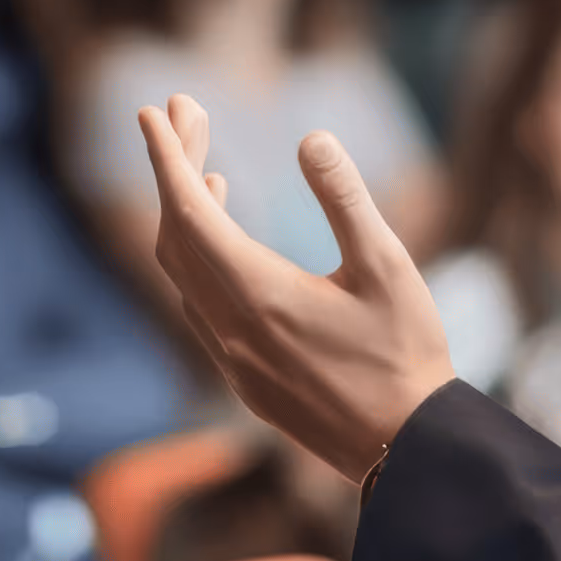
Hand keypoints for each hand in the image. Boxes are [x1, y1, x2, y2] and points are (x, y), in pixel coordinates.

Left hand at [139, 94, 455, 483]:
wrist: (407, 449)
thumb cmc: (406, 354)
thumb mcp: (387, 266)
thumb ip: (345, 198)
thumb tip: (312, 136)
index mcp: (260, 296)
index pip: (190, 212)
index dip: (168, 157)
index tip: (153, 111)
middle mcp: (230, 329)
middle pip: (177, 235)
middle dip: (176, 169)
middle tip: (188, 112)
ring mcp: (231, 359)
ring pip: (181, 273)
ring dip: (184, 213)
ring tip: (206, 165)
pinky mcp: (243, 378)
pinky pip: (197, 303)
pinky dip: (198, 256)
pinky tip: (227, 236)